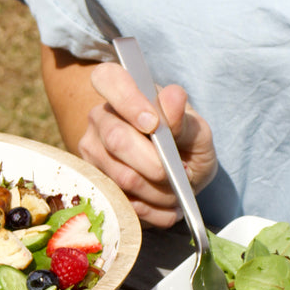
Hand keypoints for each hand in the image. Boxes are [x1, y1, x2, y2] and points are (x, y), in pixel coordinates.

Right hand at [77, 62, 217, 227]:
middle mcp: (100, 118)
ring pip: (121, 177)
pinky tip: (166, 206)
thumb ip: (185, 119)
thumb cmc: (184, 145)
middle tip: (179, 173)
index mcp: (123, 91)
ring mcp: (92, 152)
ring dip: (158, 192)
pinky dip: (152, 210)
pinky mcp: (95, 184)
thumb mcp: (196, 132)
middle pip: (116, 139)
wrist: (176, 176)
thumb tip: (174, 99)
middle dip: (155, 164)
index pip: (108, 79)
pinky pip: (123, 202)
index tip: (152, 124)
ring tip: (176, 192)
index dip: (128, 101)